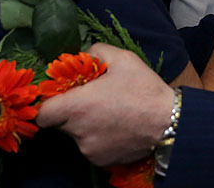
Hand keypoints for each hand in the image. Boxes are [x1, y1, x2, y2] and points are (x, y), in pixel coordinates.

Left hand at [37, 43, 173, 165]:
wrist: (170, 122)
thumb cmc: (144, 89)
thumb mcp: (122, 58)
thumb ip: (95, 52)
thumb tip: (82, 56)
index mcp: (77, 107)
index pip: (43, 114)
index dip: (49, 105)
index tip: (61, 96)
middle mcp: (78, 132)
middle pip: (60, 124)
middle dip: (70, 112)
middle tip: (90, 100)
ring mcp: (89, 149)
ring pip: (76, 135)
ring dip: (85, 125)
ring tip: (108, 113)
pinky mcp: (101, 161)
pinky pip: (91, 146)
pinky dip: (98, 138)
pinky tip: (116, 127)